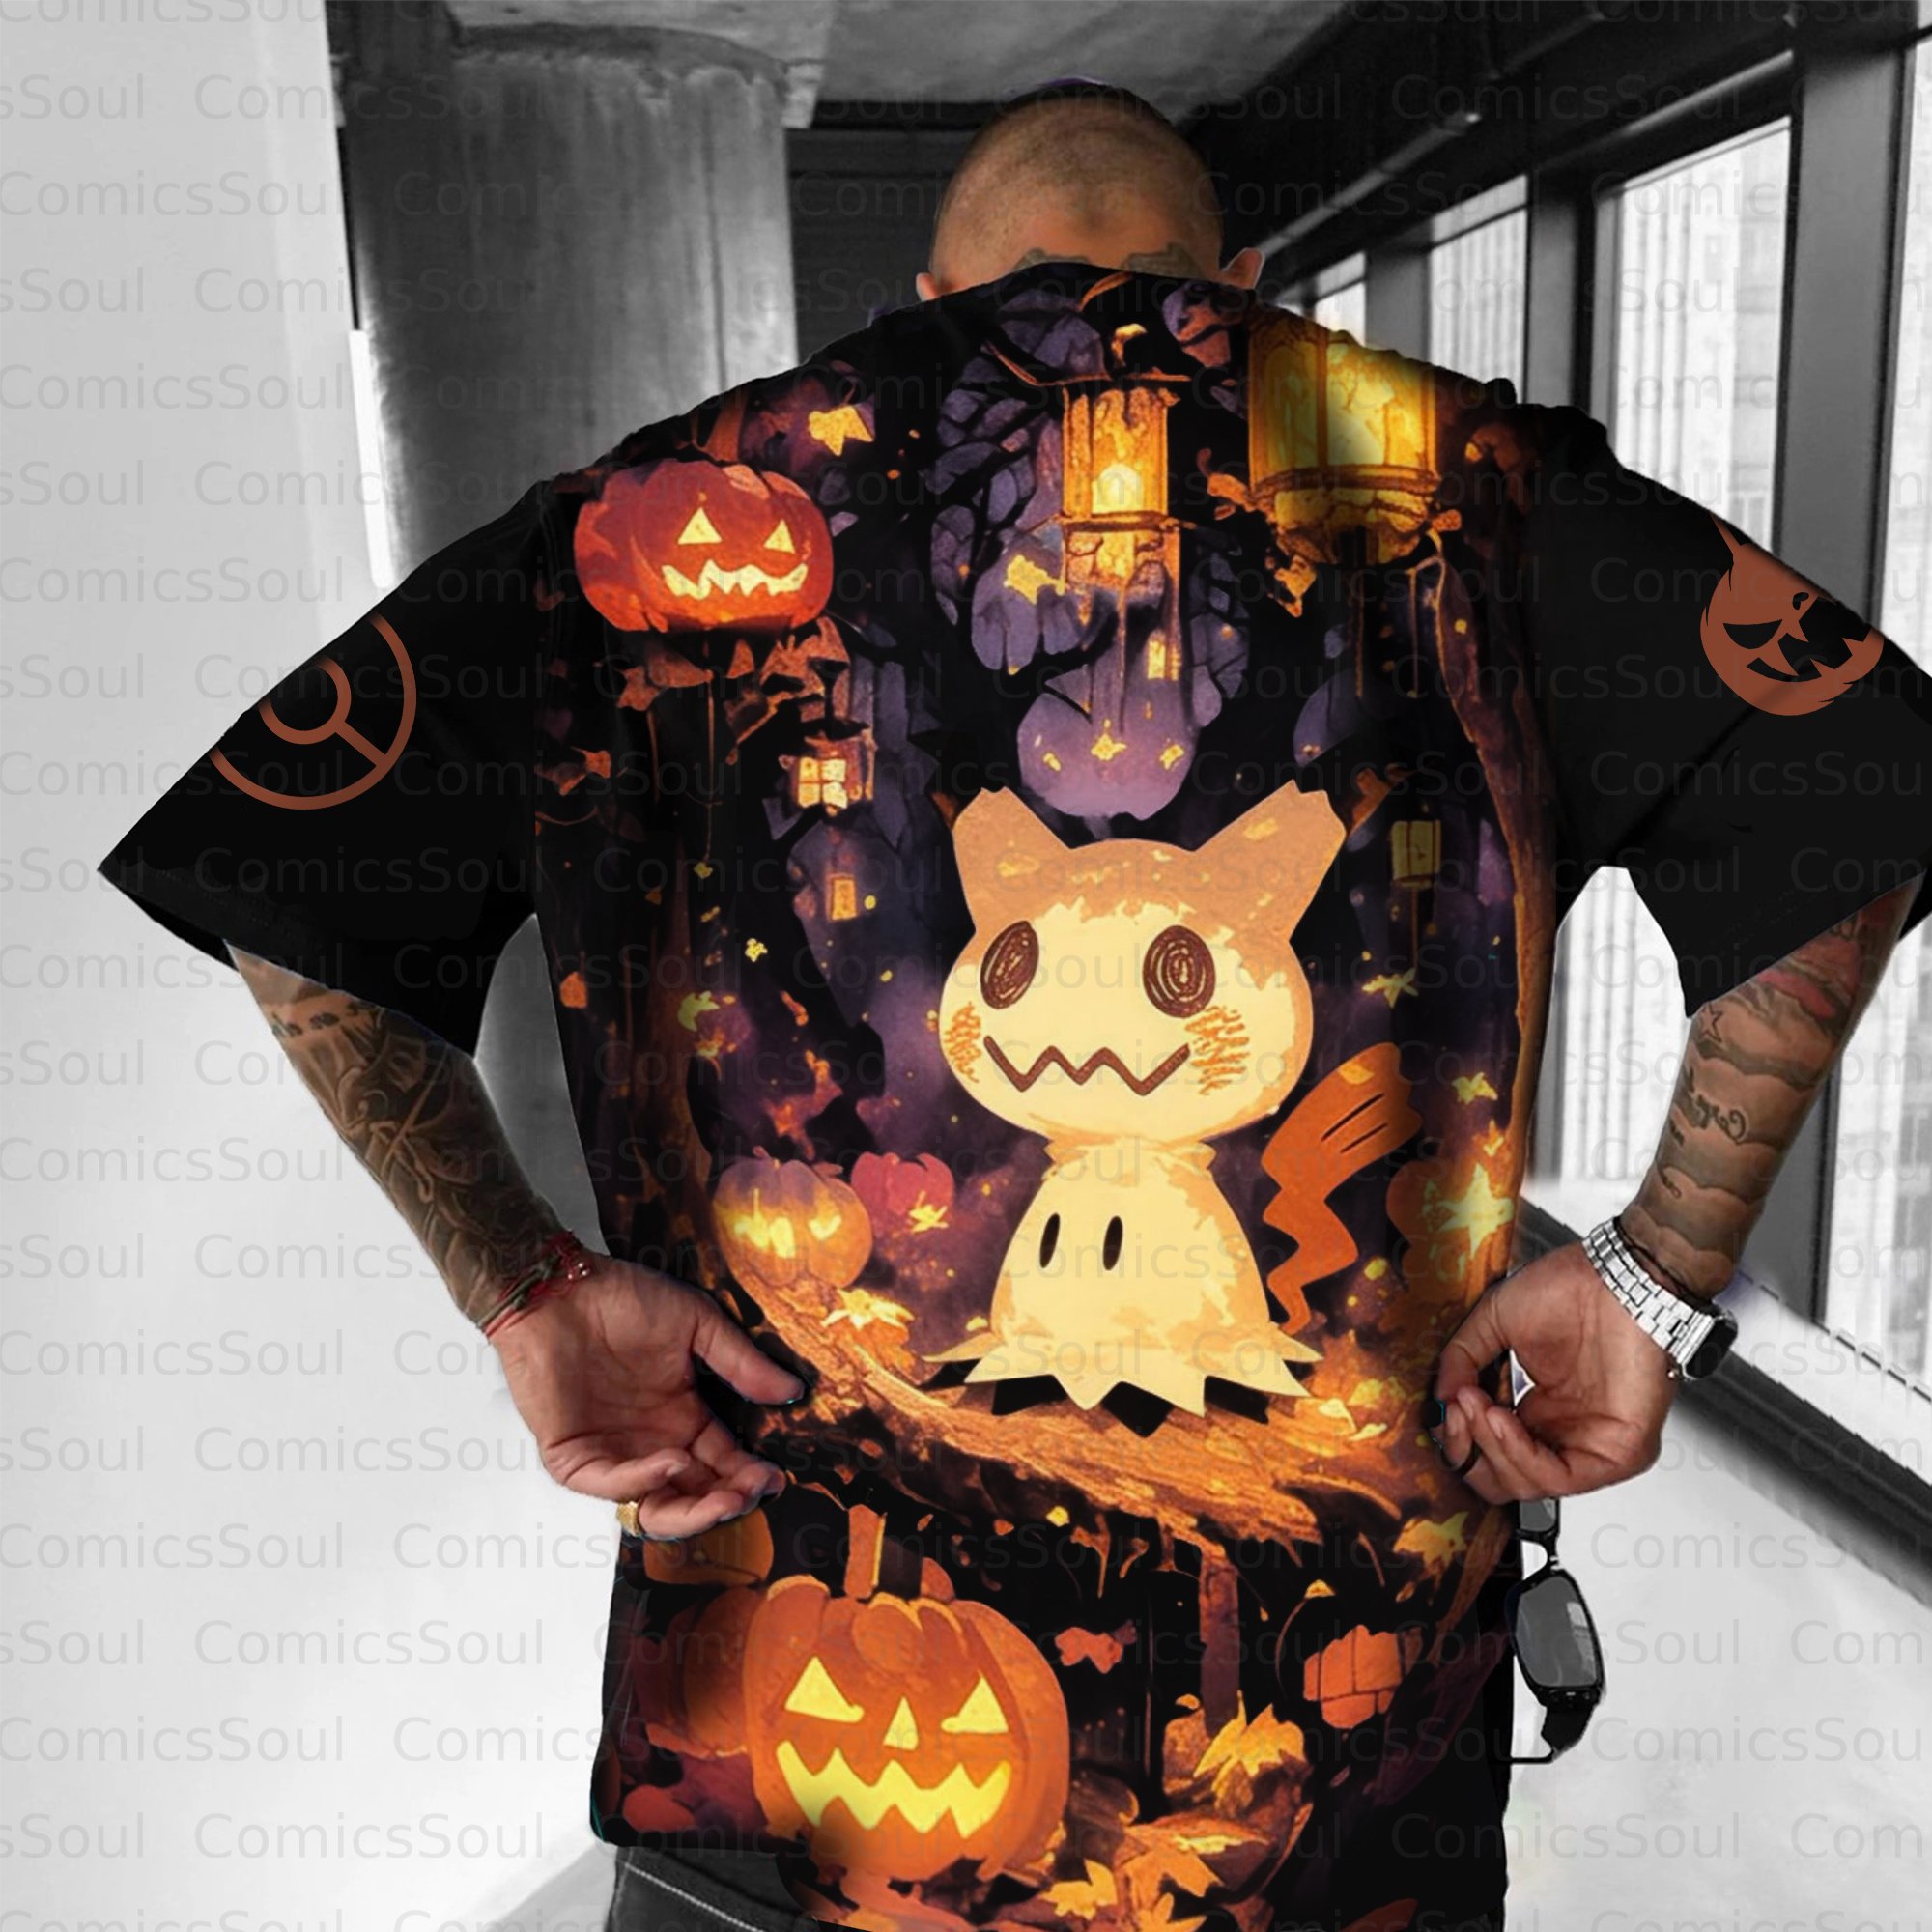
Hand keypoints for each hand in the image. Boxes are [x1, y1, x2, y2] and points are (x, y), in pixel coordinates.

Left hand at [489, 1252, 802, 1536]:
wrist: (560, 1287)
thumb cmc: (624, 1299)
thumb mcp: (696, 1324)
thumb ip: (739, 1361)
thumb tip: (792, 1391)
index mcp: (682, 1418)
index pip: (722, 1464)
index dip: (748, 1477)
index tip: (776, 1477)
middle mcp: (651, 1445)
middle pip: (693, 1496)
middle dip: (727, 1502)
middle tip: (753, 1492)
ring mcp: (612, 1454)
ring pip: (652, 1508)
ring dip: (692, 1510)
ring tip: (725, 1496)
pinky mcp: (573, 1457)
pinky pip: (608, 1486)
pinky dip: (641, 1482)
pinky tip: (672, 1462)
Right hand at [1429, 1241, 1677, 1503]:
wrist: (1618, 1277)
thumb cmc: (1573, 1290)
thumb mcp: (1496, 1321)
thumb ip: (1463, 1359)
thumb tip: (1441, 1399)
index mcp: (1540, 1410)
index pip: (1491, 1453)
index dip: (1461, 1438)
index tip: (1445, 1407)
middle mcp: (1566, 1432)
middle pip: (1503, 1480)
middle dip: (1469, 1450)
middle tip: (1456, 1410)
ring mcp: (1593, 1446)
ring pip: (1527, 1485)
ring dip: (1489, 1447)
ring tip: (1474, 1406)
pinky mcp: (1619, 1454)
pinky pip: (1561, 1477)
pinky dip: (1519, 1454)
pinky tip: (1499, 1419)